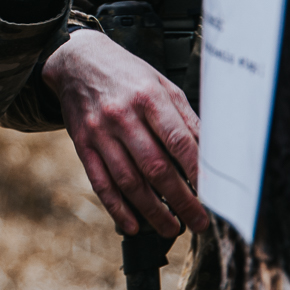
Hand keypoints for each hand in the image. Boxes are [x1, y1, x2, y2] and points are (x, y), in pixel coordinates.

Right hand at [46, 29, 207, 235]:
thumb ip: (185, 117)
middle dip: (182, 200)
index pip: (178, 141)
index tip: (214, 194)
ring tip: (173, 228)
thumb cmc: (127, 73)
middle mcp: (122, 116)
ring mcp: (100, 132)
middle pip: (156, 167)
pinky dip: (117, 208)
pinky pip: (100, 182)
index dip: (198, 171)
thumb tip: (211, 152)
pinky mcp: (83, 145)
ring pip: (129, 181)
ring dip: (153, 211)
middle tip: (200, 222)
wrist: (76, 61)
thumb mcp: (161, 83)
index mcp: (149, 97)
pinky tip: (133, 225)